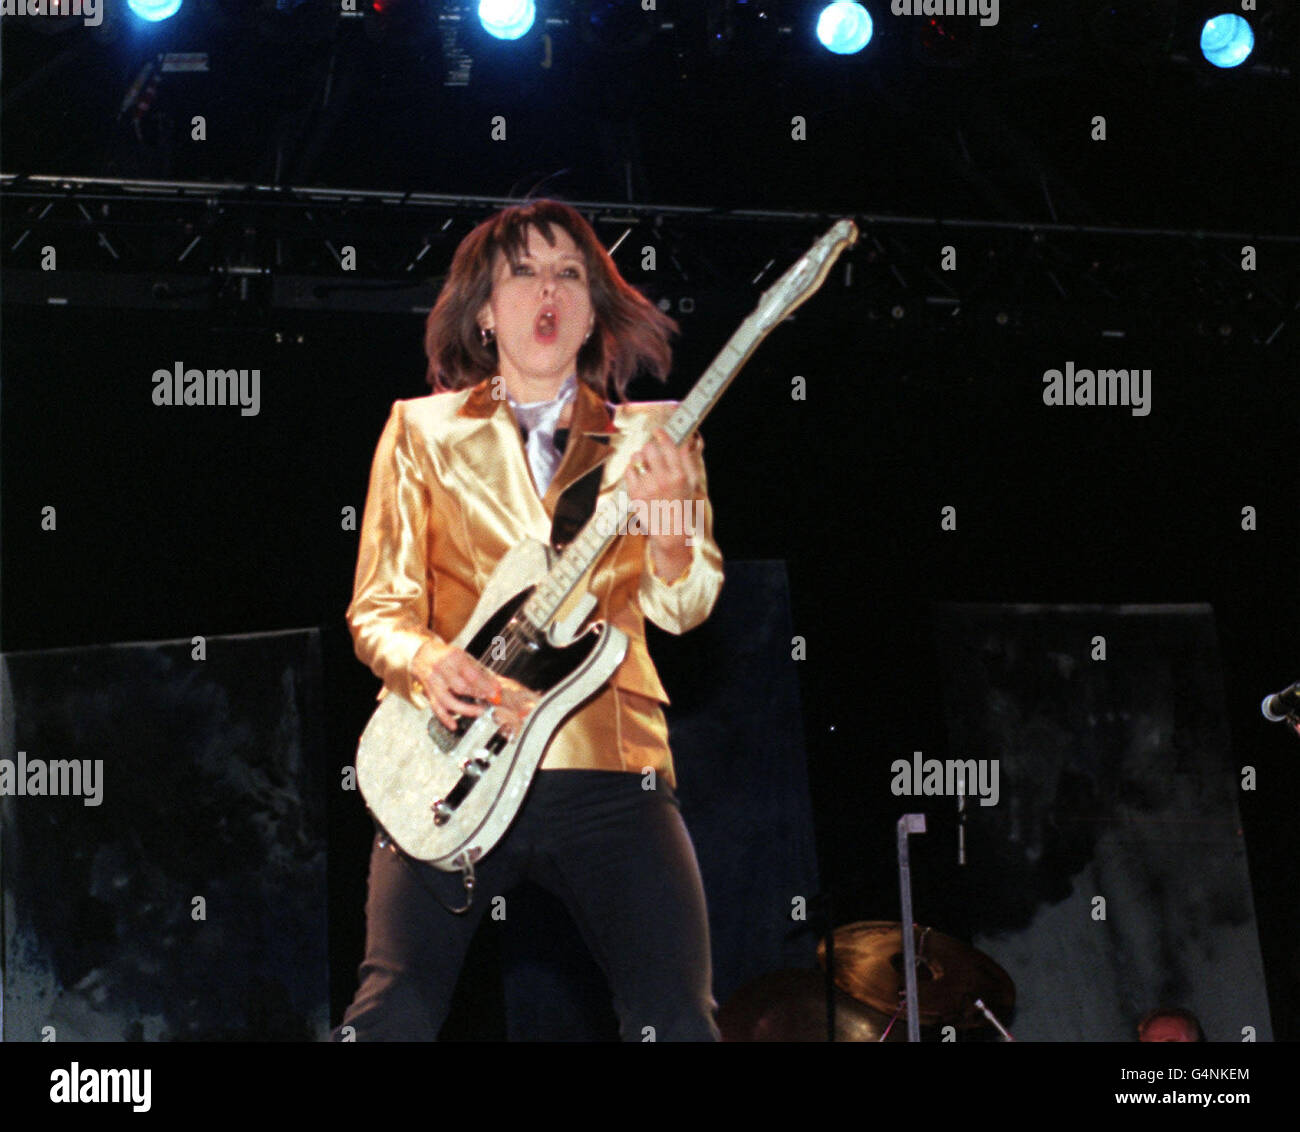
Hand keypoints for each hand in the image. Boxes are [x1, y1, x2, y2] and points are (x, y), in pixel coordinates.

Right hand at [411, 641, 537, 735]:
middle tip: (489, 701)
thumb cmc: (446, 656)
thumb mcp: (463, 656)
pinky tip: (454, 725)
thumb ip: (479, 671)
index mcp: (453, 657)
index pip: (471, 674)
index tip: (494, 692)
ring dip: (464, 709)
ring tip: (478, 712)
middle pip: (460, 687)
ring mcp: (433, 682)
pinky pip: (436, 707)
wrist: (423, 654)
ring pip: (447, 700)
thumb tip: (495, 685)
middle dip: (477, 696)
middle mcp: (441, 669)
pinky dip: (445, 718)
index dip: (485, 685)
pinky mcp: (427, 692)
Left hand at [625, 427, 701, 505]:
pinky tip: (638, 474)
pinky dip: (632, 469)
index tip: (657, 430)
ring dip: (640, 457)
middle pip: (649, 448)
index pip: (668, 446)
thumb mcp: (691, 480)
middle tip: (651, 451)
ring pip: (637, 457)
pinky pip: (628, 470)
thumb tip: (685, 440)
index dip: (661, 434)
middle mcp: (663, 480)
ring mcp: (648, 487)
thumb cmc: (682, 502)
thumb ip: (687, 459)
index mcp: (678, 475)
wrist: (671, 529)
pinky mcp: (635, 493)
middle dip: (650, 447)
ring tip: (644, 463)